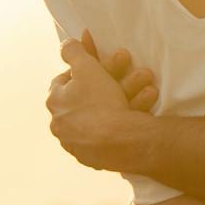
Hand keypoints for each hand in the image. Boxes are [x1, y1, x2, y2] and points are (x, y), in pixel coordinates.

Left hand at [45, 31, 156, 171]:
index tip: (102, 67)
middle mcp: (61, 126)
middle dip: (114, 84)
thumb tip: (65, 44)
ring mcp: (77, 145)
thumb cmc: (100, 101)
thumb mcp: (86, 66)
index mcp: (55, 103)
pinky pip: (110, 136)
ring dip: (126, 101)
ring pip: (102, 117)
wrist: (121, 142)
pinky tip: (138, 117)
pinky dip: (123, 124)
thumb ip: (72, 51)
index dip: (84, 70)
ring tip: (149, 92)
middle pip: (88, 98)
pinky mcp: (94, 159)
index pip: (64, 80)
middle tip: (136, 75)